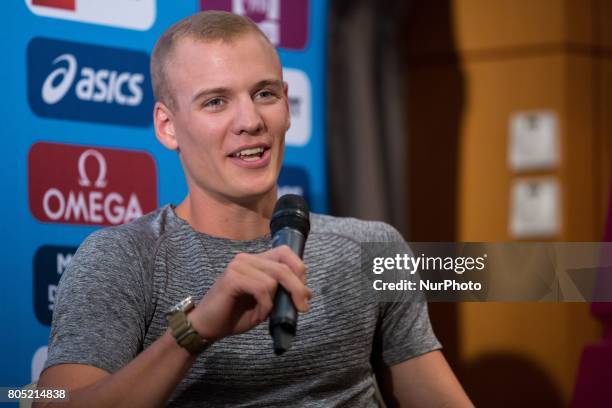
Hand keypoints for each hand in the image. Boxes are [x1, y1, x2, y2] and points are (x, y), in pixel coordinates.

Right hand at [188, 245, 311, 341]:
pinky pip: (262, 289)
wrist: (208, 327)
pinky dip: (265, 306)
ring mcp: (238, 266)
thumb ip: (282, 293)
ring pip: (274, 279)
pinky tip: (258, 315)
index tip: (304, 293)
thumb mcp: (266, 303)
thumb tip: (307, 292)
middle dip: (298, 288)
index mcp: (256, 261)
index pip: (285, 252)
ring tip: (264, 314)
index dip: (299, 269)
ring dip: (274, 303)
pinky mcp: (232, 278)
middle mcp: (247, 258)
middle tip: (302, 308)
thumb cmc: (236, 315)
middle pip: (284, 266)